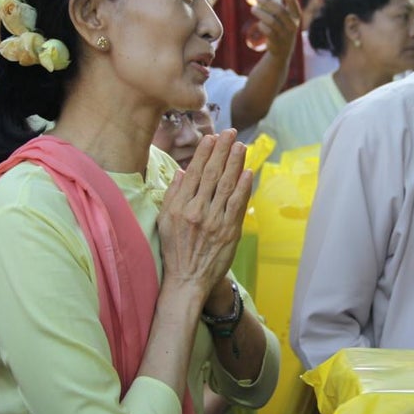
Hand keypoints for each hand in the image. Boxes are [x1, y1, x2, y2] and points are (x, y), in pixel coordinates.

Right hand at [158, 131, 252, 298]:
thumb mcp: (164, 221)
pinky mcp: (229, 232)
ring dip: (236, 163)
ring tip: (241, 145)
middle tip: (230, 133)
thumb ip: (173, 194)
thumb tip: (183, 171)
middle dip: (222, 151)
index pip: (195, 173)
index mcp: (179, 207)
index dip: (205, 153)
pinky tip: (248, 172)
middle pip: (213, 174)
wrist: (187, 280)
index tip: (212, 137)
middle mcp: (197, 212)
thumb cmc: (175, 250)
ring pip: (227, 186)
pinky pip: (238, 205)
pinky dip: (244, 187)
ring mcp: (215, 222)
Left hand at [253, 0, 300, 61]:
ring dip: (260, 13)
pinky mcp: (277, 41)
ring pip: (271, 21)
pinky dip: (261, 25)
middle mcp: (293, 24)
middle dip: (266, 2)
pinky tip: (260, 23)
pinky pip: (267, 30)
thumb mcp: (284, 18)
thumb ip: (276, 6)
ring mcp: (285, 34)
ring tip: (253, 9)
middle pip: (279, 10)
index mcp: (296, 15)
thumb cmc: (281, 28)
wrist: (282, 51)